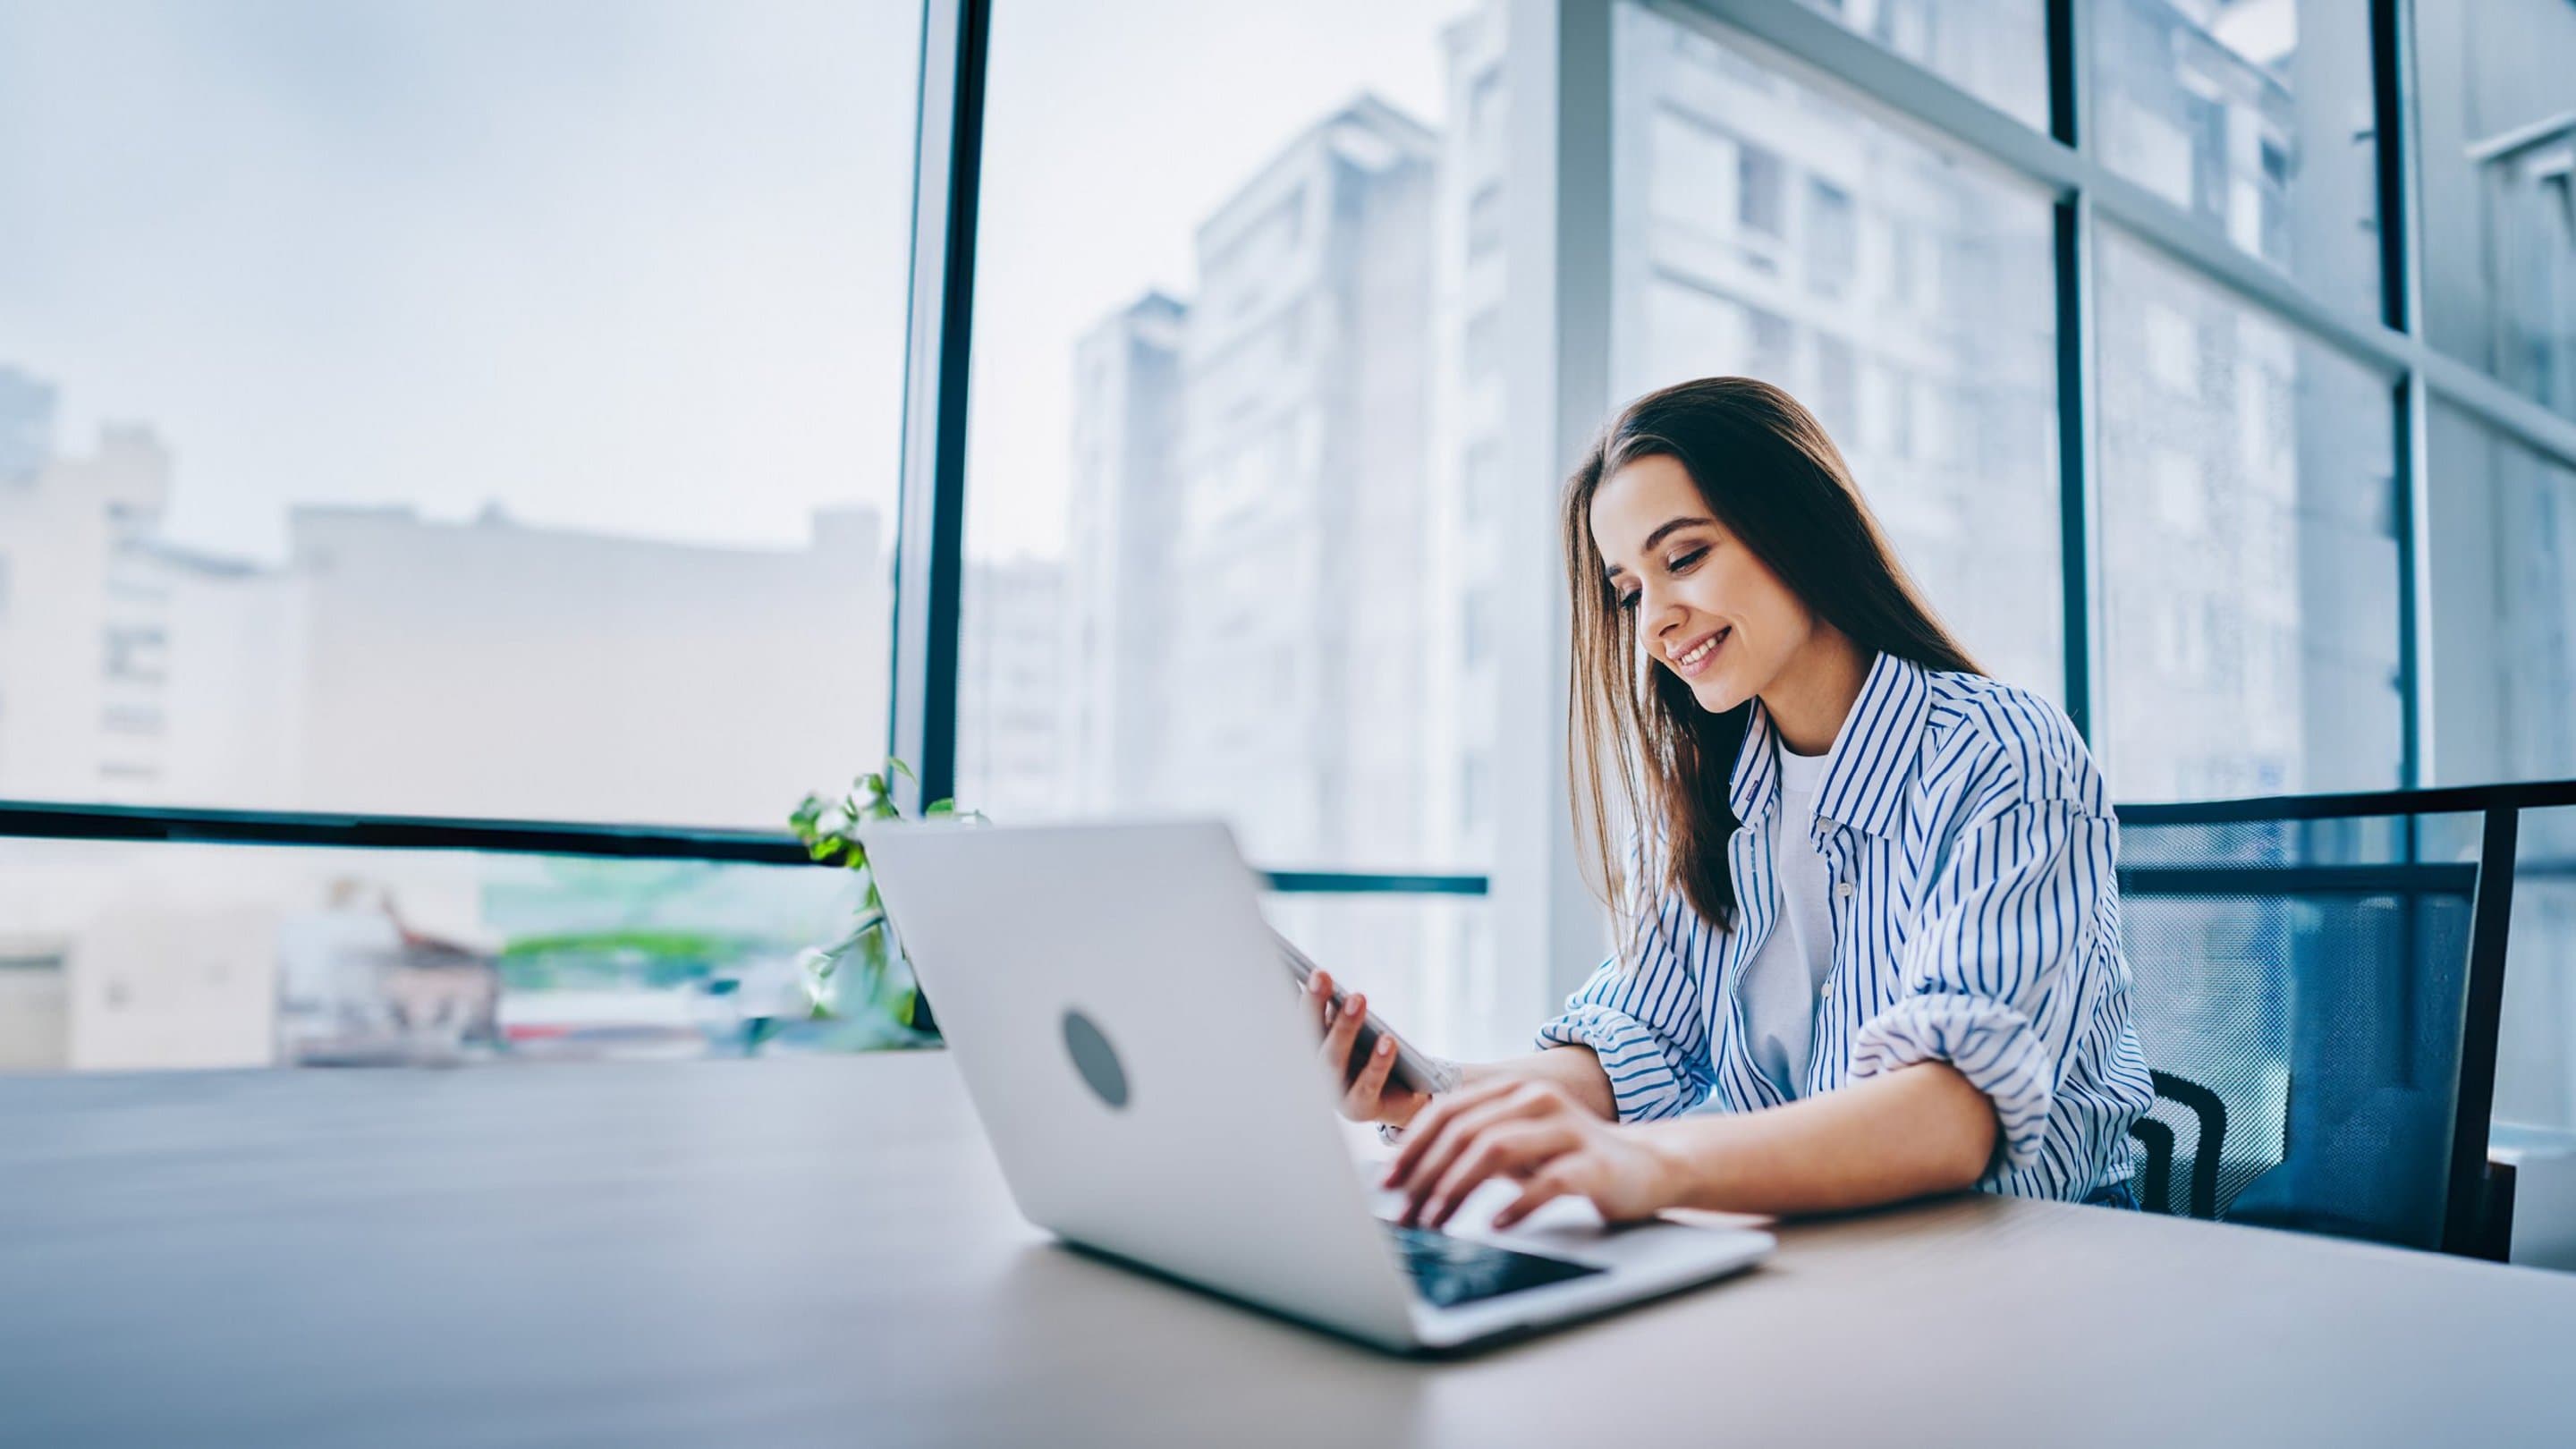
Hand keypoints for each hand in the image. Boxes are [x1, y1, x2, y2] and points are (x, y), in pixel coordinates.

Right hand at [1301, 969, 1430, 1127]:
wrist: (1399, 1098)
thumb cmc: (1369, 1055)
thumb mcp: (1352, 1030)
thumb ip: (1335, 1010)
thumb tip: (1319, 978)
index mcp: (1309, 1047)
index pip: (1297, 1017)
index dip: (1291, 995)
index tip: (1290, 969)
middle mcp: (1314, 1070)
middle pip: (1310, 1034)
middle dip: (1314, 1003)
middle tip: (1321, 975)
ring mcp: (1333, 1091)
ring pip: (1334, 1058)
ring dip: (1344, 1027)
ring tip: (1357, 998)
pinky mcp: (1359, 1107)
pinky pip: (1368, 1082)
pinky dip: (1378, 1061)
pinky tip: (1388, 1040)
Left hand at [1381, 1076, 1685, 1229]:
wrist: (1644, 1168)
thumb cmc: (1567, 1162)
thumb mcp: (1514, 1150)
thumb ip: (1468, 1153)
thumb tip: (1405, 1180)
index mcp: (1511, 1092)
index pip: (1446, 1111)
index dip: (1412, 1147)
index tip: (1387, 1184)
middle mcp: (1536, 1100)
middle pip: (1465, 1132)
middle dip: (1426, 1175)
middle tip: (1405, 1214)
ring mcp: (1567, 1128)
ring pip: (1497, 1149)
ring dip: (1457, 1188)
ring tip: (1436, 1222)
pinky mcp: (1594, 1162)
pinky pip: (1548, 1181)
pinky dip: (1517, 1203)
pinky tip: (1496, 1225)